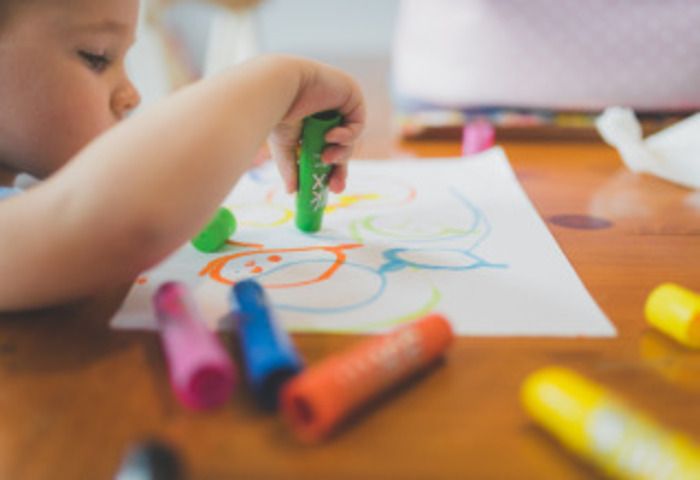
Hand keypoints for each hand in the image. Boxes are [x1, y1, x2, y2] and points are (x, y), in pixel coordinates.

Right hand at [267, 58, 364, 193]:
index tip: (330, 189)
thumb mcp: (284, 147)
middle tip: (335, 187)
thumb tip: (291, 192)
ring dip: (341, 153)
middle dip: (340, 168)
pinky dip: (347, 135)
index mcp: (311, 124)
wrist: (280, 86)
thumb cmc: (277, 111)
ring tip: (327, 158)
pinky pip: (358, 124)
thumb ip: (291, 168)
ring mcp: (340, 104)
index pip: (327, 150)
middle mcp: (327, 113)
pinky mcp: (352, 95)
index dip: (331, 170)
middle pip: (342, 148)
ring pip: (350, 139)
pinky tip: (332, 136)